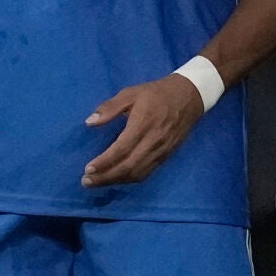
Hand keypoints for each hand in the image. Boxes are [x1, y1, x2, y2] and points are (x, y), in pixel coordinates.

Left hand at [82, 72, 203, 187]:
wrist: (188, 97)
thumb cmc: (155, 94)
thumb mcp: (131, 93)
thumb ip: (110, 107)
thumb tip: (89, 122)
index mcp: (142, 124)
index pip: (121, 149)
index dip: (104, 162)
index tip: (87, 169)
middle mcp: (153, 141)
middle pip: (128, 166)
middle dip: (106, 177)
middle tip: (86, 181)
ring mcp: (161, 151)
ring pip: (137, 173)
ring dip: (116, 181)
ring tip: (97, 182)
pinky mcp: (166, 156)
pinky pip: (147, 172)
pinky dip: (130, 179)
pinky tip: (117, 178)